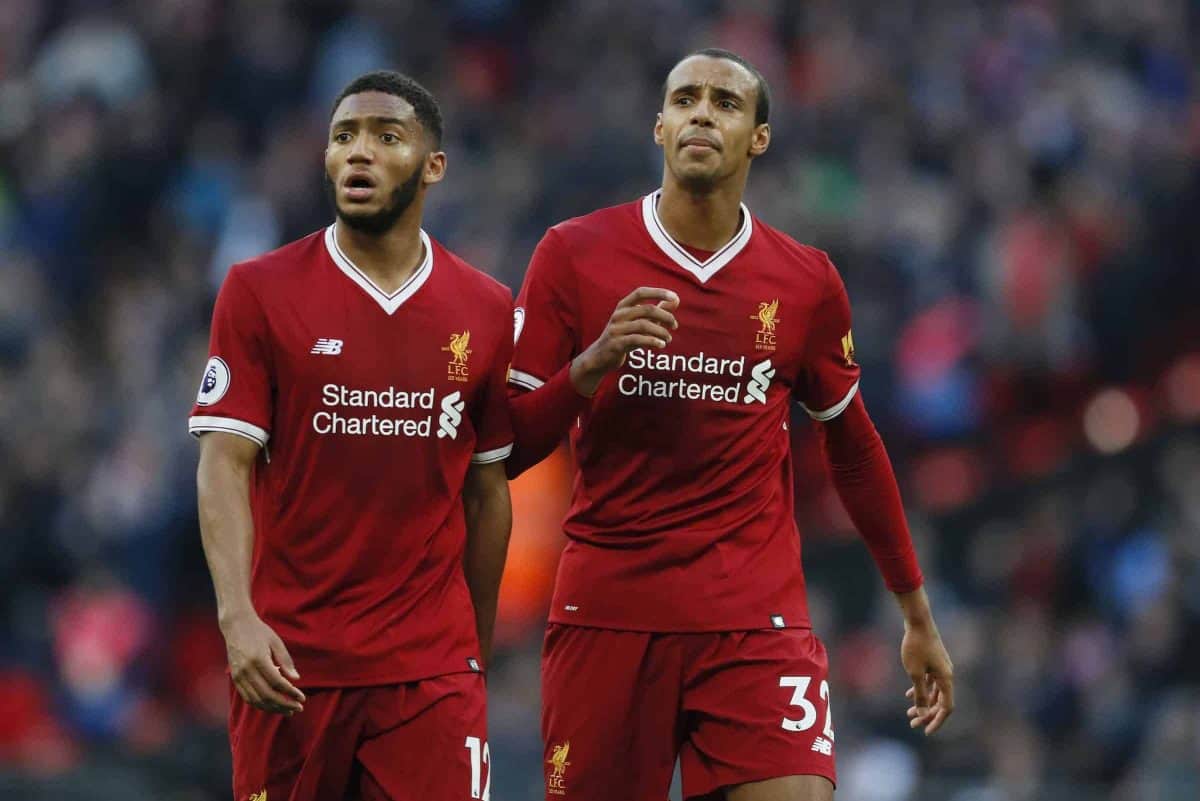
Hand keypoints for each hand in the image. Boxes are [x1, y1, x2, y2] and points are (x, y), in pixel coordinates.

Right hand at [221, 610, 305, 714]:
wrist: (236, 626)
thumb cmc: (259, 632)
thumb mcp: (276, 642)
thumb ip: (286, 661)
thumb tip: (296, 679)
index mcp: (258, 659)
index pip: (277, 683)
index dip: (290, 693)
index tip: (302, 698)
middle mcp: (246, 670)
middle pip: (267, 695)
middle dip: (284, 704)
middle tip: (298, 708)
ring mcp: (239, 676)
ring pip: (256, 699)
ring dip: (273, 708)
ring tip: (287, 710)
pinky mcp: (235, 679)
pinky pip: (247, 697)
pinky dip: (260, 705)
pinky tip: (272, 706)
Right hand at [570, 287, 679, 395]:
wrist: (600, 357)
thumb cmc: (624, 337)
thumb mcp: (639, 323)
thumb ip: (657, 312)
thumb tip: (676, 300)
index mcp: (623, 306)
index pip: (641, 292)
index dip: (658, 292)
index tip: (675, 297)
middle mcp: (618, 315)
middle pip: (647, 310)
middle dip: (665, 316)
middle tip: (675, 325)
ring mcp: (616, 329)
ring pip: (644, 325)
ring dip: (661, 331)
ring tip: (668, 339)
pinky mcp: (616, 344)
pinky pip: (638, 340)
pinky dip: (652, 341)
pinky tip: (661, 345)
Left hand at [901, 620, 953, 734]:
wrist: (918, 621)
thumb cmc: (916, 646)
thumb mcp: (915, 673)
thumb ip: (920, 694)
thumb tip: (922, 714)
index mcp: (946, 679)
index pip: (946, 707)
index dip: (937, 721)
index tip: (925, 731)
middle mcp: (947, 674)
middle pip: (940, 701)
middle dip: (927, 714)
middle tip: (912, 724)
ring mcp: (941, 668)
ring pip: (934, 692)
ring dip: (923, 703)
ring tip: (909, 713)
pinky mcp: (934, 662)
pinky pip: (930, 681)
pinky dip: (921, 690)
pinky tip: (909, 694)